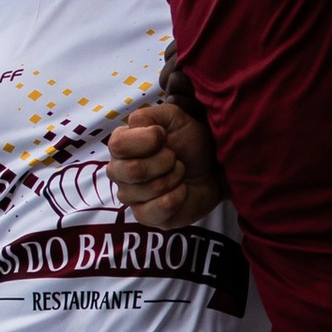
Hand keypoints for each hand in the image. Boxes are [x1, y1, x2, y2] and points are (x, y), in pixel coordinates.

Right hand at [106, 95, 221, 231]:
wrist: (213, 170)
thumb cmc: (190, 143)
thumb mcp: (174, 118)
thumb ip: (150, 114)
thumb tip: (133, 125)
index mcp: (121, 145)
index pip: (118, 145)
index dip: (146, 141)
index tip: (164, 137)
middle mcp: (119, 171)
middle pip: (132, 170)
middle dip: (164, 161)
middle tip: (176, 158)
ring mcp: (131, 196)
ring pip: (148, 190)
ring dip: (174, 177)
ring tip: (180, 172)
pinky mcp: (145, 216)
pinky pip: (156, 210)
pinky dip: (177, 197)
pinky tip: (181, 190)